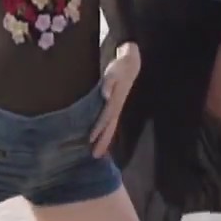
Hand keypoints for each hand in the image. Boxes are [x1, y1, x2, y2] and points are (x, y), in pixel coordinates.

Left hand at [89, 42, 140, 157]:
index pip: (106, 117)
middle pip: (109, 127)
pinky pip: (110, 124)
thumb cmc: (119, 67)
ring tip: (97, 154)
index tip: (91, 139)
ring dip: (104, 141)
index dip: (99, 128)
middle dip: (103, 141)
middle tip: (95, 156)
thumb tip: (105, 94)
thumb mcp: (113, 71)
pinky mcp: (114, 107)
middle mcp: (116, 107)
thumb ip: (109, 82)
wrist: (130, 65)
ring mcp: (116, 108)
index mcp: (115, 100)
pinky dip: (105, 134)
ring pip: (110, 128)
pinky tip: (99, 141)